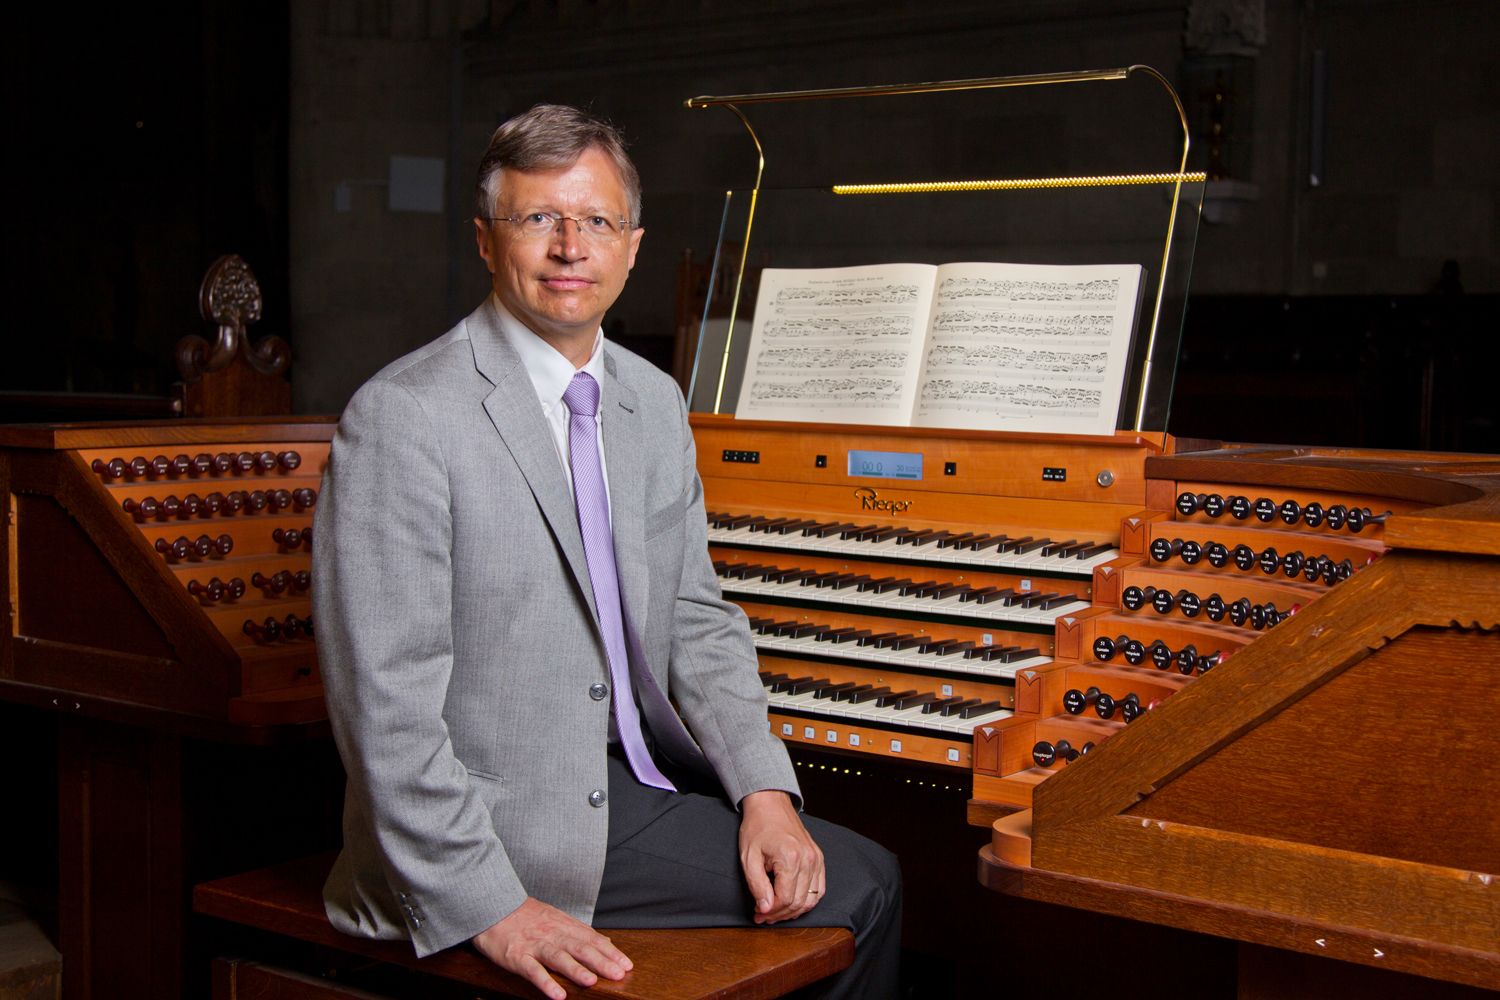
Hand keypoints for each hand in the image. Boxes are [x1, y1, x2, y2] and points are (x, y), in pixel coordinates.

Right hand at [472, 897, 631, 999]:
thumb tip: (606, 943)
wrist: (493, 906)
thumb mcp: (556, 918)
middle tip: (619, 974)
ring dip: (576, 970)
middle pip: (580, 948)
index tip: (627, 964)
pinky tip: (558, 995)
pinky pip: (533, 971)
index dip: (610, 952)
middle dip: (601, 962)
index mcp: (563, 925)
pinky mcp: (517, 956)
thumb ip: (580, 932)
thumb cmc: (526, 915)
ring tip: (592, 981)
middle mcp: (552, 934)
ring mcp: (534, 945)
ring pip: (558, 957)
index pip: (591, 939)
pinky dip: (545, 983)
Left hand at [738, 790, 825, 924]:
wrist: (770, 805)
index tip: (757, 914)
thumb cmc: (757, 828)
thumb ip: (758, 885)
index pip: (785, 899)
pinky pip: (819, 889)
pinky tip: (791, 902)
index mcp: (790, 857)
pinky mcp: (819, 858)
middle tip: (763, 915)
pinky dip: (807, 900)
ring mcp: (816, 858)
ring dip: (794, 911)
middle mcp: (808, 859)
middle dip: (780, 914)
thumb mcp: (749, 858)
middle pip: (799, 902)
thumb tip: (766, 909)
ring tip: (776, 911)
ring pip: (811, 899)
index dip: (770, 912)